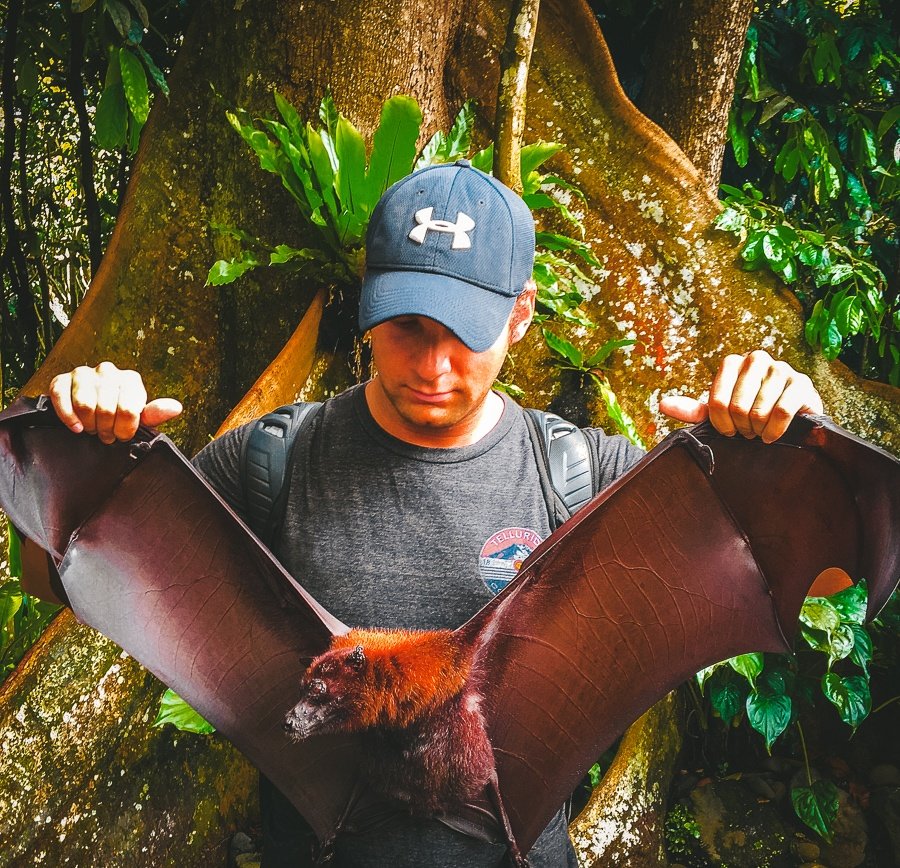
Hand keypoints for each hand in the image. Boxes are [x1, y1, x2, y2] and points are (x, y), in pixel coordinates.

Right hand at [49, 362, 182, 443]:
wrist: (91, 408)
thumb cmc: (120, 413)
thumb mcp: (141, 417)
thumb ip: (156, 414)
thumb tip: (176, 408)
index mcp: (131, 379)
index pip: (128, 411)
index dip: (124, 430)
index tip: (122, 435)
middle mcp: (108, 371)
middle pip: (106, 410)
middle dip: (106, 430)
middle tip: (106, 434)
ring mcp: (84, 373)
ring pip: (85, 406)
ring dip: (89, 425)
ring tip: (93, 428)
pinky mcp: (62, 379)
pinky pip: (62, 399)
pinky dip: (68, 417)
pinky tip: (76, 426)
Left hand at [659, 350, 823, 442]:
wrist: (790, 419)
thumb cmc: (749, 413)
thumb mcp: (718, 413)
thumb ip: (692, 410)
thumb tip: (662, 404)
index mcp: (732, 363)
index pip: (716, 401)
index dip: (720, 424)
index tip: (727, 432)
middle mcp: (756, 359)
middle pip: (737, 407)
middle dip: (741, 427)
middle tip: (747, 431)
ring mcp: (781, 368)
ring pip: (759, 411)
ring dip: (758, 430)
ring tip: (760, 431)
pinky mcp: (802, 383)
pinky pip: (782, 411)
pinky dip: (774, 430)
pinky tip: (772, 435)